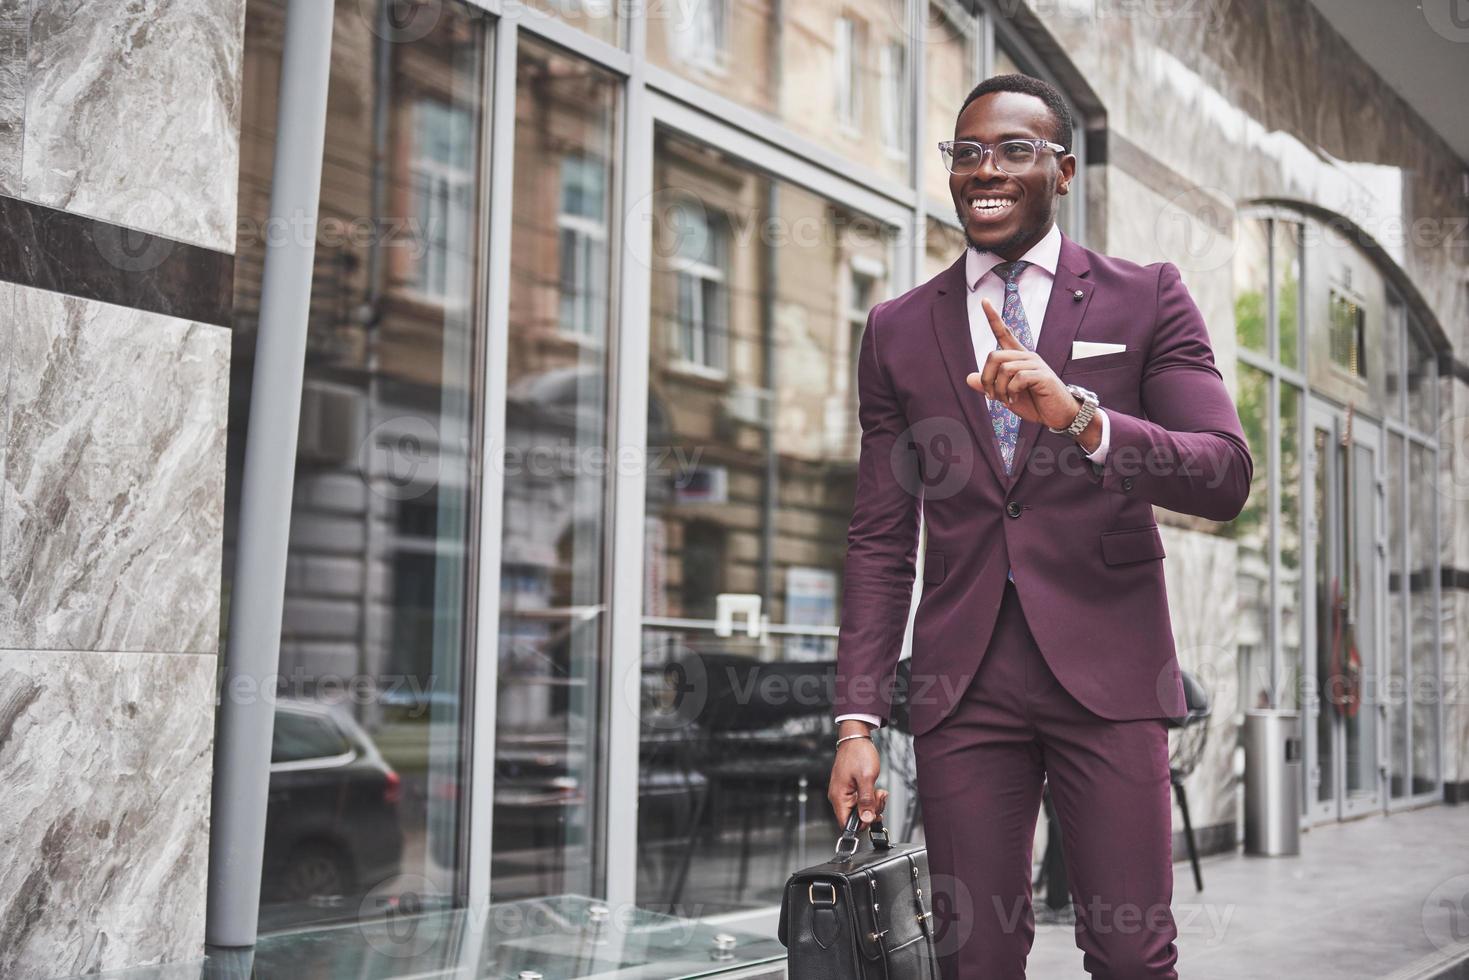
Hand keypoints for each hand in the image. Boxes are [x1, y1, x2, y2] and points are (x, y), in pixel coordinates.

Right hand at [828, 723, 887, 828]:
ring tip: (878, 791)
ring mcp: (844, 793)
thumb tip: (867, 819)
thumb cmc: (858, 753)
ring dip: (873, 803)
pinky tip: (875, 789)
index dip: (862, 822)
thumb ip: (866, 800)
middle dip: (871, 810)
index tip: (873, 812)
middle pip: (855, 818)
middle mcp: (839, 797)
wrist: (856, 738)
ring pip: (860, 810)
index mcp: (839, 796)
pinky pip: (861, 801)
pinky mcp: (850, 789)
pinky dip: (870, 797)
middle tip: (878, 797)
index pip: (846, 824)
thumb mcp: (866, 777)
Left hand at [966, 297, 1079, 431]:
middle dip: (987, 378)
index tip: (984, 301)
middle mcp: (1026, 356)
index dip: (993, 317)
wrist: (1058, 414)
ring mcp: (1035, 364)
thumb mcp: (1006, 395)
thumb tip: (968, 378)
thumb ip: (989, 387)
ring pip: (1004, 368)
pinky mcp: (1041, 375)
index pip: (1004, 333)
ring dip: (999, 389)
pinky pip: (1017, 378)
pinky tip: (1014, 399)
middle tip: (991, 396)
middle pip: (994, 356)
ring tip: (1005, 400)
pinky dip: (1010, 392)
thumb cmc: (1034, 403)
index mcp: (1018, 358)